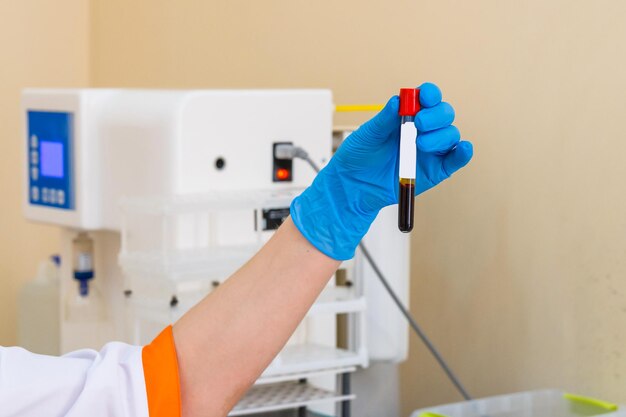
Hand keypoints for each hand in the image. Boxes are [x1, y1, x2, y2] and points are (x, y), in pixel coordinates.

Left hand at [290, 82, 472, 259]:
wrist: (354, 186)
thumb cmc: (359, 156)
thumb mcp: (368, 134)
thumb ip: (385, 119)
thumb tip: (398, 100)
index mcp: (408, 116)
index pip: (427, 98)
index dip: (430, 94)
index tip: (424, 96)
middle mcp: (423, 130)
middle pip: (444, 114)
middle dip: (435, 115)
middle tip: (419, 123)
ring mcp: (431, 150)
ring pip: (450, 135)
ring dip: (440, 135)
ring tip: (419, 144)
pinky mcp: (436, 170)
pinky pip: (455, 160)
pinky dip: (463, 153)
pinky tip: (462, 148)